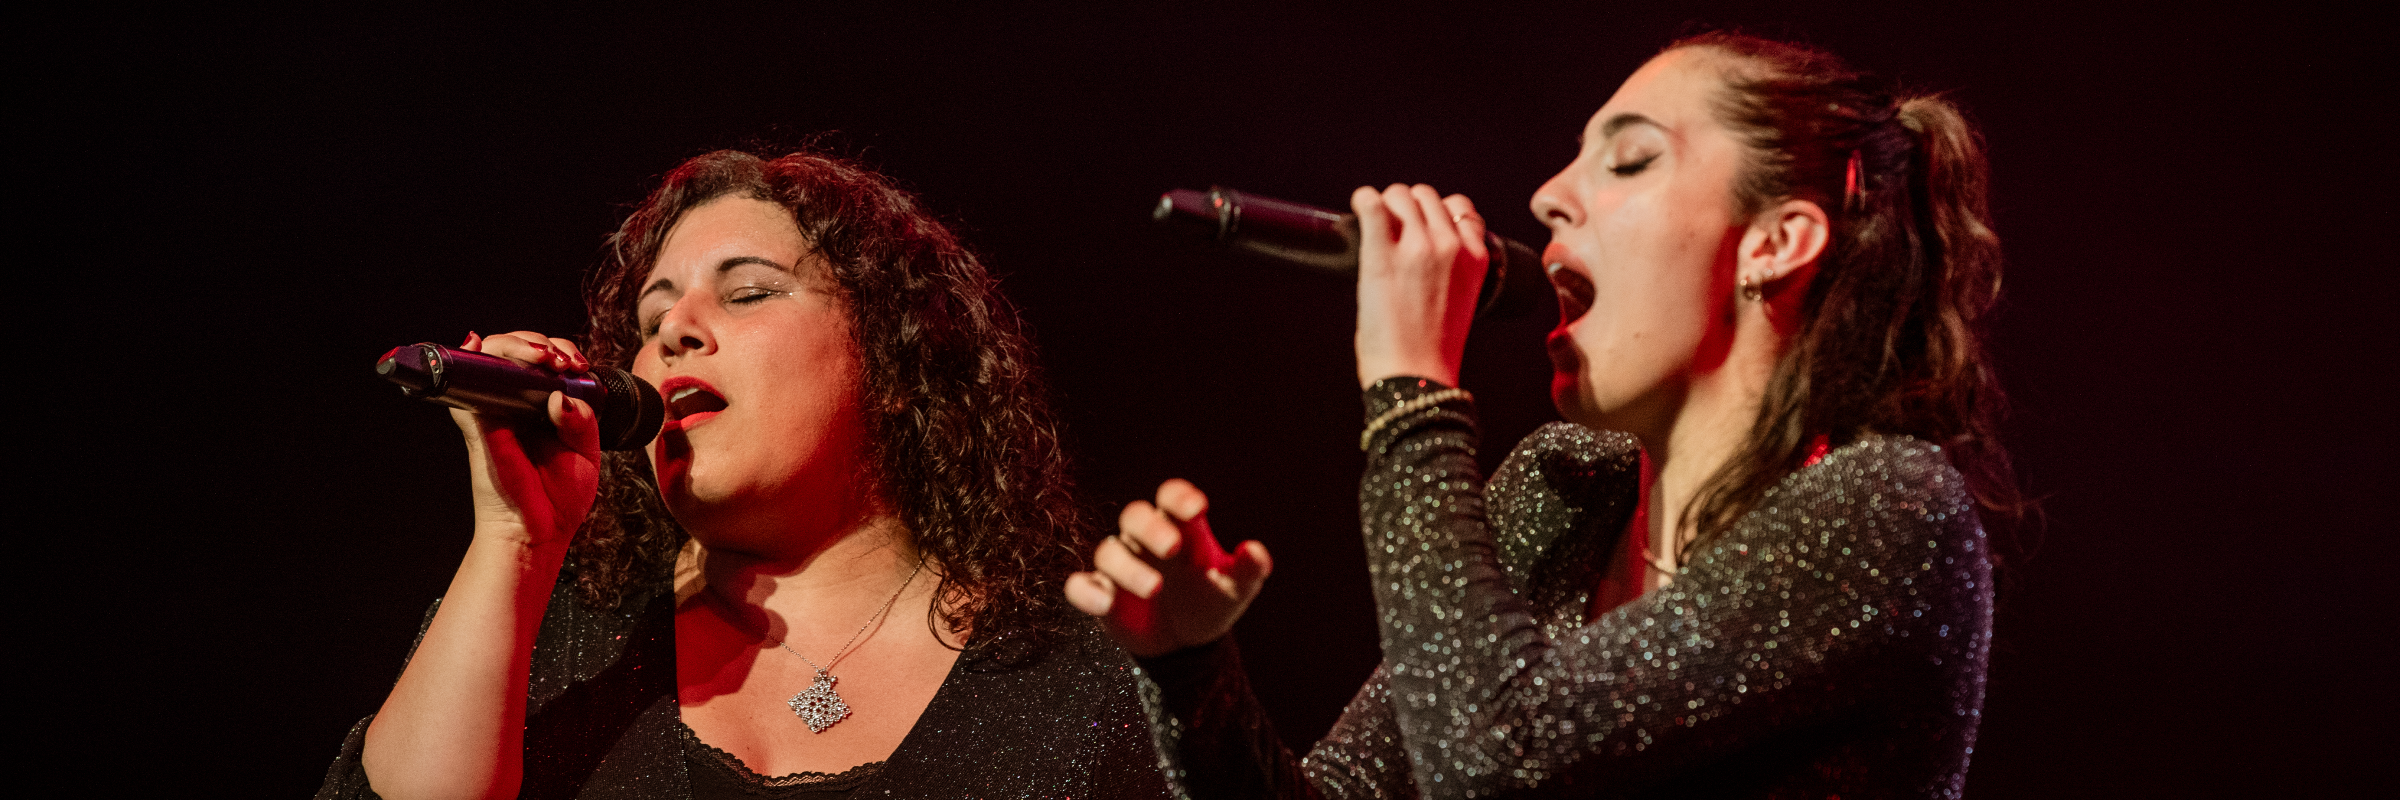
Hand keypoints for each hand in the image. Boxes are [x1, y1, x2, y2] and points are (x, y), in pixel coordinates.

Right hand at [451, 331, 602, 549]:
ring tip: (542, 357)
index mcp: (545, 405)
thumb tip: (561, 395)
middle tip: (560, 361)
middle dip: (540, 343)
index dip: (561, 350)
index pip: (547, 360)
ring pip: (493, 356)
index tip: (578, 365)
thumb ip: (582, 420)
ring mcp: (494, 409)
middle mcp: (517, 402)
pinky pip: (467, 383)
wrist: (536, 531)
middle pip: (519, 350)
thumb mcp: (586, 452)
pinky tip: (483, 349)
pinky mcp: (476, 421)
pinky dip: (476, 361)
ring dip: (515, 345)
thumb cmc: (559, 496)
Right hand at [1066, 479, 1272, 657]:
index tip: (1198, 508)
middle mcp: (1145, 541)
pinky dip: (1087, 592)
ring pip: (1109, 551)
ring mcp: (1120, 566)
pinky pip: (1079, 586)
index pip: (1171, 498)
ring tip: (1155, 589)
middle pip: (1135, 515)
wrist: (1185, 644)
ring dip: (1129, 567)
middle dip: (1152, 528)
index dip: (1180, 498)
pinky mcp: (1100, 594)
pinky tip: (1105, 604)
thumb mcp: (1234, 590)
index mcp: (1179, 528)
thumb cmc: (1209, 603)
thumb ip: (1247, 571)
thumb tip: (1257, 552)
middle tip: (1175, 548)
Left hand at [1351, 183, 1488, 388]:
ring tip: (1374, 222)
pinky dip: (1363, 200)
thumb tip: (1424, 247)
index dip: (1436, 213)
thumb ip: (1452, 267)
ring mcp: (1417, 247)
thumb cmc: (1434, 350)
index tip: (1420, 226)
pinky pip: (1372, 204)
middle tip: (1391, 227)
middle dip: (1407, 206)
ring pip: (1400, 194)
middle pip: (1426, 195)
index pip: (1460, 207)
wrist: (1416, 377)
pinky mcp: (1382, 255)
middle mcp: (1450, 245)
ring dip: (1385, 203)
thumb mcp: (1463, 299)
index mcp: (1477, 257)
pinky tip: (1359, 207)